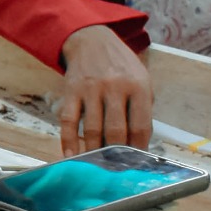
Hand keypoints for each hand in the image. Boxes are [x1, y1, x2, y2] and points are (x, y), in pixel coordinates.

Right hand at [58, 25, 153, 154]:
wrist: (92, 40)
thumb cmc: (120, 66)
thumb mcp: (141, 80)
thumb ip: (141, 108)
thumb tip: (138, 143)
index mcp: (138, 86)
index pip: (140, 126)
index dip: (138, 149)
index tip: (136, 163)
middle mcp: (114, 87)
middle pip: (116, 131)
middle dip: (116, 154)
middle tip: (116, 169)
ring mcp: (91, 89)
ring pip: (92, 129)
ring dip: (94, 151)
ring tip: (97, 166)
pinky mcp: (71, 91)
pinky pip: (68, 121)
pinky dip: (69, 141)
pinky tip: (71, 155)